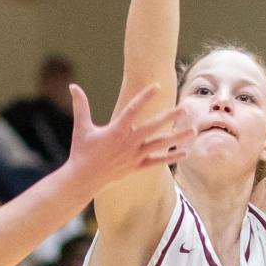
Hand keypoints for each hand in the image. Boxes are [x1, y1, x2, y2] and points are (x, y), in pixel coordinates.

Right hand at [67, 83, 194, 189]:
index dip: (145, 97)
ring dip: (178, 138)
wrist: (83, 179)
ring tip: (193, 131)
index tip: (158, 86)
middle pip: (153, 127)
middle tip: (185, 108)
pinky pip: (157, 161)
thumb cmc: (81, 152)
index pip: (133, 109)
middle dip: (170, 117)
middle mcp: (129, 142)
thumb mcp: (81, 127)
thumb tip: (72, 85)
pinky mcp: (137, 166)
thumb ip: (80, 105)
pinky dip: (171, 157)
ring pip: (160, 145)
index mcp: (117, 130)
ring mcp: (135, 155)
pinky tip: (185, 152)